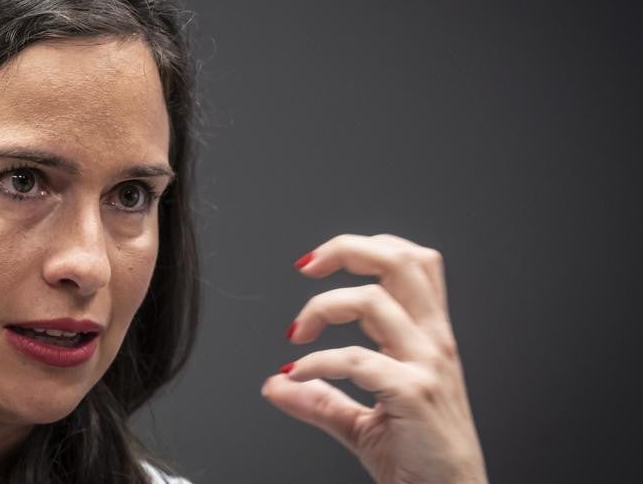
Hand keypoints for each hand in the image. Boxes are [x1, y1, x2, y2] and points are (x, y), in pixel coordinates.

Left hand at [260, 233, 488, 483]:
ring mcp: (427, 366)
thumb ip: (321, 401)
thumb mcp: (364, 424)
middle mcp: (433, 343)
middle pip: (403, 261)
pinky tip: (300, 374)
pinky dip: (319, 362)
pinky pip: (358, 361)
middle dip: (348, 249)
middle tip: (306, 268)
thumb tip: (275, 385)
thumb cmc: (419, 461)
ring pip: (376, 300)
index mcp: (428, 338)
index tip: (318, 263)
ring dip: (323, 307)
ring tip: (297, 333)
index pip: (411, 262)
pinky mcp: (414, 394)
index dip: (364, 247)